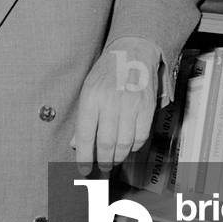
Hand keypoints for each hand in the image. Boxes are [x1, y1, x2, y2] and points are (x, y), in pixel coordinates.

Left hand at [72, 37, 159, 174]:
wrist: (133, 51)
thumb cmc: (107, 72)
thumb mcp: (88, 89)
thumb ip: (82, 118)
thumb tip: (75, 145)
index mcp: (91, 96)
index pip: (85, 135)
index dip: (83, 157)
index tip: (83, 169)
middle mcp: (110, 101)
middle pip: (106, 144)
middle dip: (103, 161)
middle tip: (102, 167)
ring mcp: (131, 104)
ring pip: (125, 143)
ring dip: (119, 156)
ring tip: (114, 158)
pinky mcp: (147, 107)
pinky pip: (141, 136)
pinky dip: (134, 147)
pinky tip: (129, 145)